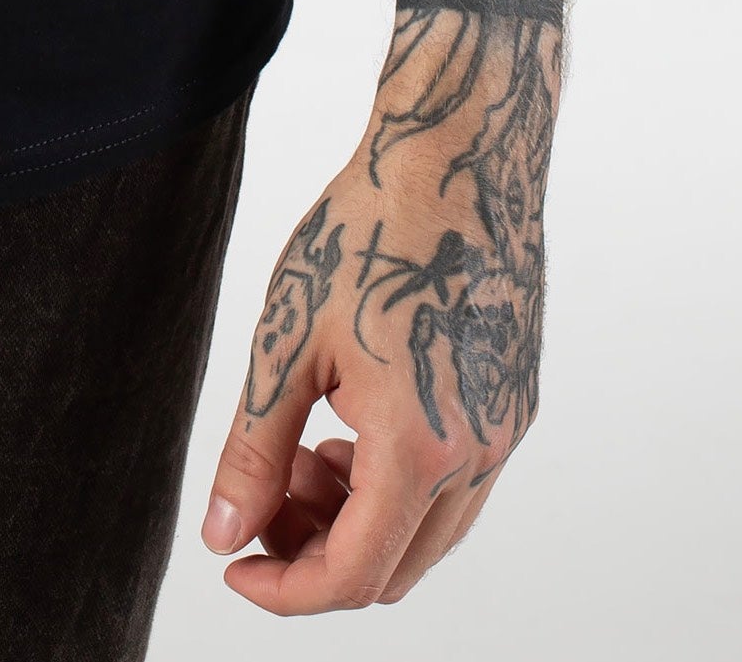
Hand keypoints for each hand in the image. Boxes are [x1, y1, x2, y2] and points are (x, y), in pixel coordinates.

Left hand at [200, 10, 554, 611]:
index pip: (351, 576)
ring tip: (304, 452)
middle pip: (393, 569)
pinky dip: (399, 485)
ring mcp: (507, 431)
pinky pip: (457, 485)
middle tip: (262, 501)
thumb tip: (224, 534)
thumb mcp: (289, 342)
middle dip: (317, 554)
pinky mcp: (517, 402)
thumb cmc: (369, 230)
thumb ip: (254, 451)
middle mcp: (479, 454)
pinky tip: (353, 425)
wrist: (458, 153)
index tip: (236, 565)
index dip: (284, 589)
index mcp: (420, 446)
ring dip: (360, 522)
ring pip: (428, 532)